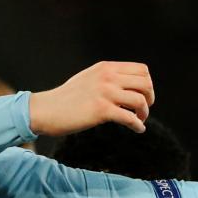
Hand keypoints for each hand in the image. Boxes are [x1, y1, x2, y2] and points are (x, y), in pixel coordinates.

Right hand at [29, 62, 153, 135]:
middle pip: (145, 83)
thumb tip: (127, 85)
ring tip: (140, 120)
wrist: (47, 109)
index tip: (143, 96)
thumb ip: (107, 78)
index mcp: (106, 68)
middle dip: (150, 98)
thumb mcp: (89, 78)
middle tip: (144, 109)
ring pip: (141, 100)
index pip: (141, 69)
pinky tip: (138, 130)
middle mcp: (108, 77)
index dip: (147, 84)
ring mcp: (105, 93)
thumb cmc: (67, 98)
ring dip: (144, 113)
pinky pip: (130, 118)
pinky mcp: (102, 111)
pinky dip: (138, 125)